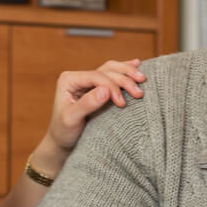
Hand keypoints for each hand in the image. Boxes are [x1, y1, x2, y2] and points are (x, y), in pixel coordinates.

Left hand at [33, 59, 145, 175]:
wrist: (63, 141)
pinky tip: (137, 64)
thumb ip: (87, 104)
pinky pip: (113, 73)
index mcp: (69, 80)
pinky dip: (125, 70)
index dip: (112, 87)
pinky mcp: (96, 87)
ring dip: (128, 72)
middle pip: (106, 71)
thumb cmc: (64, 132)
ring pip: (112, 69)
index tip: (122, 104)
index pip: (96, 77)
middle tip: (139, 93)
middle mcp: (78, 77)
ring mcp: (88, 80)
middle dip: (124, 80)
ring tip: (143, 79)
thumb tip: (106, 90)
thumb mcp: (72, 119)